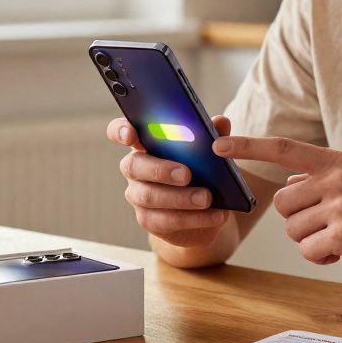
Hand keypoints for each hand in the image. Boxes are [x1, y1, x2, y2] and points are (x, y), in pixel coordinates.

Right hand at [108, 115, 231, 248]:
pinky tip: (215, 215)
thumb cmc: (203, 169)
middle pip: (134, 165)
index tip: (131, 134)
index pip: (120, 131)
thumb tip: (221, 121)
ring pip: (149, 196)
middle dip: (159, 169)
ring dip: (180, 198)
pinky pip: (164, 220)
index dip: (120, 131)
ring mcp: (138, 195)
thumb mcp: (210, 151)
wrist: (208, 208)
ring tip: (207, 198)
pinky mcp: (149, 220)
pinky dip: (193, 218)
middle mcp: (135, 168)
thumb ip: (213, 134)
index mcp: (145, 143)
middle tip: (186, 174)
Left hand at [212, 135, 341, 284]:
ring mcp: (341, 204)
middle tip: (332, 225)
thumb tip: (289, 177)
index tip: (217, 146)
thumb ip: (321, 179)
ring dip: (312, 241)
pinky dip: (322, 257)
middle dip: (299, 221)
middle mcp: (337, 177)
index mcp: (337, 161)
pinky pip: (308, 250)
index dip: (248, 147)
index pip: (283, 148)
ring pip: (292, 229)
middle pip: (281, 202)